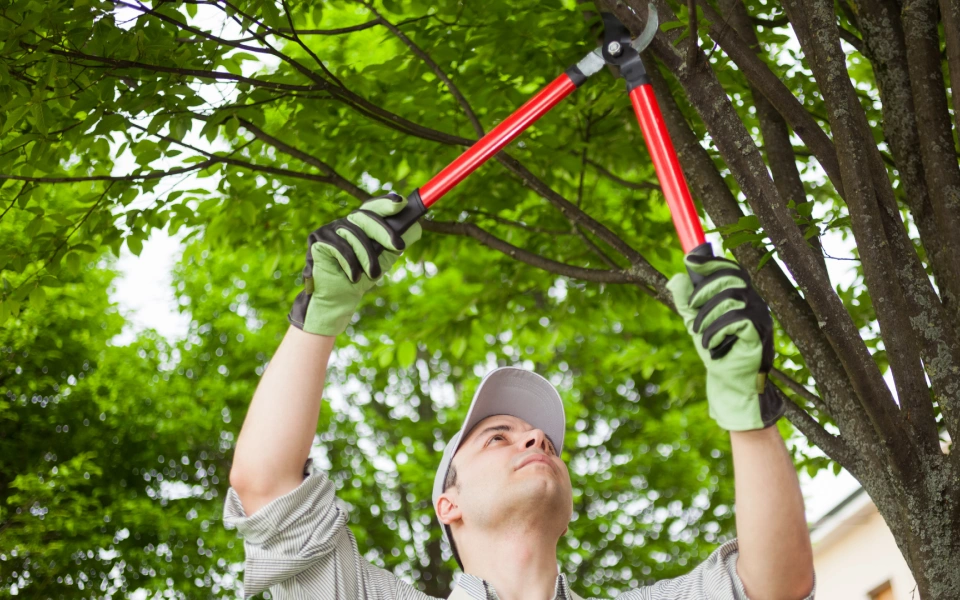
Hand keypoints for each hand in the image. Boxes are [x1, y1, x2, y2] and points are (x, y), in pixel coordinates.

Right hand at [288, 193, 421, 335]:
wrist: (339, 299)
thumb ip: (396, 242)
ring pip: (354, 234)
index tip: (401, 202)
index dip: (386, 203)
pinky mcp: (317, 240)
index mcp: (360, 224)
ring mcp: (329, 229)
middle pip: (365, 216)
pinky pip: (338, 246)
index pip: (373, 207)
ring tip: (372, 275)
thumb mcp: (384, 258)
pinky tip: (353, 276)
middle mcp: (344, 222)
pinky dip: (349, 263)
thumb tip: (416, 228)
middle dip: (384, 231)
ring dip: (366, 257)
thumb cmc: (361, 277)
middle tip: (399, 246)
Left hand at [666, 253, 783, 430]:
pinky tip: (711, 344)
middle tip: (691, 308)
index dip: (712, 263)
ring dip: (707, 315)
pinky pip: (737, 319)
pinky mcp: (760, 333)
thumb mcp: (694, 322)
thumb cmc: (716, 350)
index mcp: (741, 297)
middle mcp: (754, 303)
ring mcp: (760, 317)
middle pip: (731, 278)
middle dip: (704, 291)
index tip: (690, 261)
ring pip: (731, 298)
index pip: (731, 270)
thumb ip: (686, 301)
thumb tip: (676, 277)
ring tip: (700, 334)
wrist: (729, 382)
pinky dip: (717, 330)